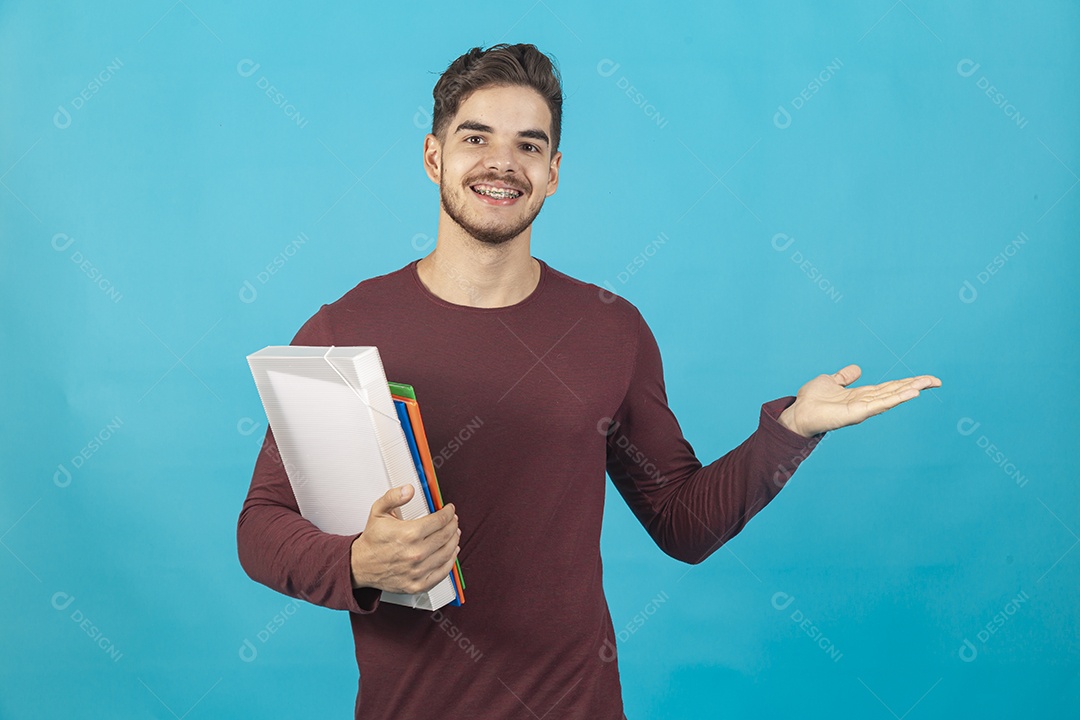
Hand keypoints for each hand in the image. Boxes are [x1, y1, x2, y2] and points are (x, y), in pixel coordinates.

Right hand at [350, 484, 459, 594]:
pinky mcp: (418, 585)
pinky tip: (451, 553)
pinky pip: (442, 573)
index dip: (448, 513)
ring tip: (454, 534)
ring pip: (447, 553)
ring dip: (454, 541)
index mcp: (408, 534)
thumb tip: (409, 489)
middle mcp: (415, 553)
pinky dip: (450, 562)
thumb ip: (394, 497)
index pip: (439, 521)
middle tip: (453, 521)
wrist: (360, 565)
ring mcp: (417, 571)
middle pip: (446, 536)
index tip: (450, 510)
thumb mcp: (378, 511)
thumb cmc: (372, 540)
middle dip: (453, 525)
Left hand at [777, 364, 941, 437]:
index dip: (907, 382)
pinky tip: (910, 393)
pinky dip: (896, 398)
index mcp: (862, 395)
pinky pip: (881, 404)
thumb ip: (845, 377)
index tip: (926, 378)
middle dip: (915, 385)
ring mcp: (864, 408)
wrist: (798, 413)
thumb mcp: (831, 381)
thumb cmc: (812, 400)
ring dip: (910, 390)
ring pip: (891, 397)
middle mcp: (866, 402)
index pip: (890, 387)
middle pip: (895, 391)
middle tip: (936, 381)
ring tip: (927, 384)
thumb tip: (857, 369)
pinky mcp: (858, 413)